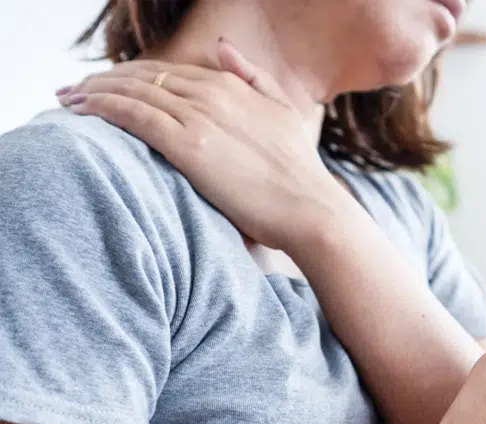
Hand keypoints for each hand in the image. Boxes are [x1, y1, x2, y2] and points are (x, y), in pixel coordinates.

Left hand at [58, 40, 344, 248]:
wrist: (310, 209)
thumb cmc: (299, 174)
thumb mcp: (282, 111)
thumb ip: (253, 77)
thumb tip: (223, 48)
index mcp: (233, 86)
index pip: (170, 71)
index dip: (136, 75)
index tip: (112, 84)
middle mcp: (213, 94)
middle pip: (145, 76)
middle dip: (107, 79)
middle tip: (79, 90)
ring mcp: (200, 118)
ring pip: (133, 91)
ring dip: (95, 91)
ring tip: (70, 99)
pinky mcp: (189, 146)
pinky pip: (134, 116)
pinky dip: (103, 108)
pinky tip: (83, 111)